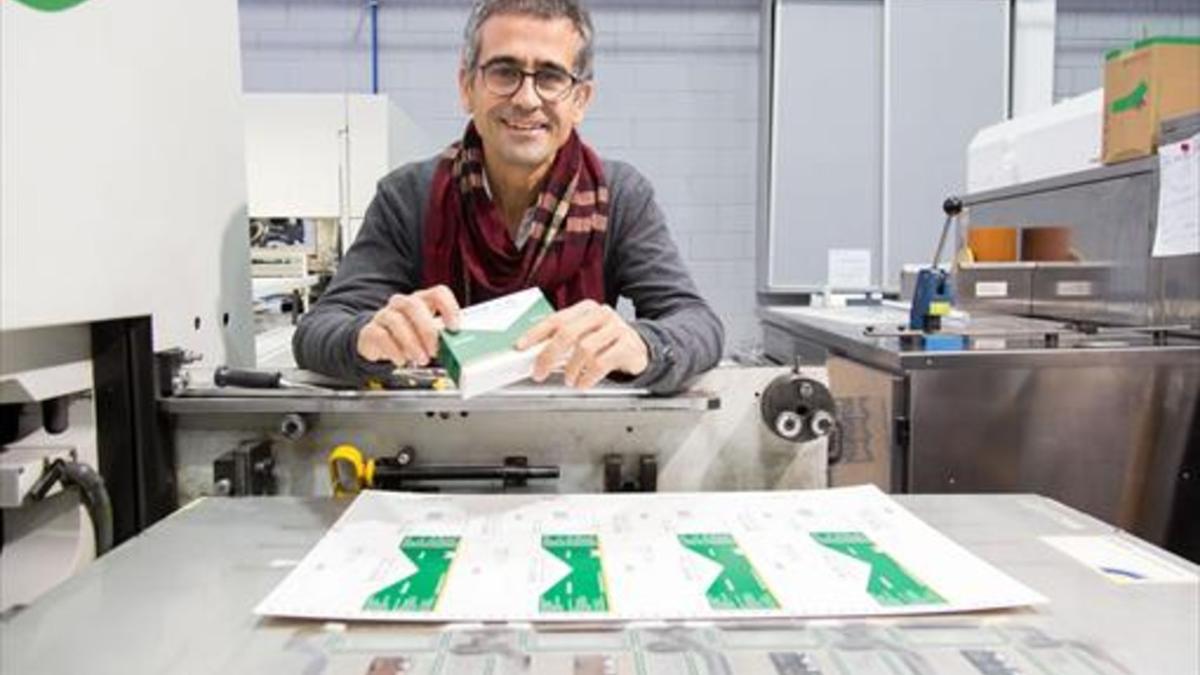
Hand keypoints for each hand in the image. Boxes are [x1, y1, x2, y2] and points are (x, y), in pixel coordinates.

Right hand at [356, 286, 459, 366]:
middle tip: (434, 350)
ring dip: (412, 343)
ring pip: (397, 321)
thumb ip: (441, 337)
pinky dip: (394, 351)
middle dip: (427, 330)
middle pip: (414, 305)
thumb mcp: (427, 335)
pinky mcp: (371, 329)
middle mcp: (402, 304)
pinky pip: (381, 336)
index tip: (454, 327)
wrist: (378, 341)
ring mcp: (385, 315)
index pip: (438, 293)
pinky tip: (402, 361)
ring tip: (421, 359)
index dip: (448, 307)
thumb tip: (457, 350)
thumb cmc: (409, 336)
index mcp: (422, 300)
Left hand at [515, 299, 648, 388]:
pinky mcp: (627, 345)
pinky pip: (600, 364)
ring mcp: (616, 328)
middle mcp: (601, 314)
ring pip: (584, 350)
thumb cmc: (606, 344)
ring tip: (569, 380)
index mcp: (585, 308)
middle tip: (539, 372)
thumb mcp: (585, 336)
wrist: (640, 349)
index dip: (535, 333)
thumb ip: (563, 341)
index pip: (556, 319)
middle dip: (548, 356)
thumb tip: (535, 354)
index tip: (521, 346)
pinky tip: (583, 383)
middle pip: (568, 333)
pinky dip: (587, 378)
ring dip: (571, 370)